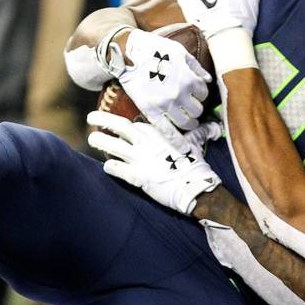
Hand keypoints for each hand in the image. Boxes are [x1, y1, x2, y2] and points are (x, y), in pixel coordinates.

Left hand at [87, 111, 221, 214]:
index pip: (135, 122)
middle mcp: (147, 143)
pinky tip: (105, 165)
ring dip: (100, 141)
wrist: (196, 188)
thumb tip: (214, 126)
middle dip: (102, 119)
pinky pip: (117, 169)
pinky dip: (110, 166)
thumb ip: (199, 132)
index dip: (121, 119)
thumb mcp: (196, 143)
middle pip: (119, 126)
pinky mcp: (138, 176)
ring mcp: (141, 159)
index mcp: (158, 132)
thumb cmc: (196, 164)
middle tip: (90, 116)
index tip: (111, 117)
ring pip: (113, 146)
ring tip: (92, 138)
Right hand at [118, 30, 211, 131]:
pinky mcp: (151, 111)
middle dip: (195, 108)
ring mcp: (165, 104)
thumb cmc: (154, 49)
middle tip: (189, 105)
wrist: (128, 53)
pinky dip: (176, 140)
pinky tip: (182, 146)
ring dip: (189, 122)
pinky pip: (166, 130)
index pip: (204, 94)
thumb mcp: (179, 51)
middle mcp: (180, 94)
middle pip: (197, 110)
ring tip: (187, 119)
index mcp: (189, 79)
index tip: (194, 92)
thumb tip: (208, 80)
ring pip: (187, 123)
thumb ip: (196, 67)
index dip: (199, 93)